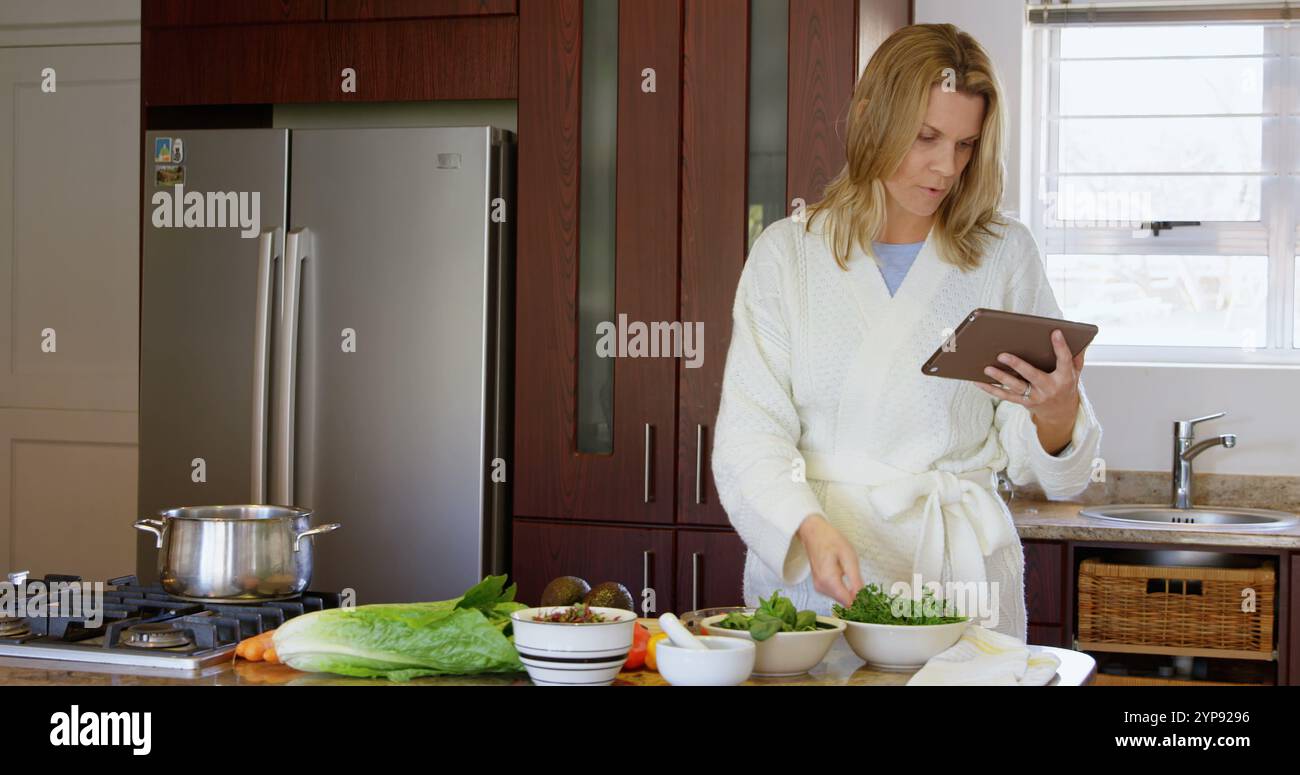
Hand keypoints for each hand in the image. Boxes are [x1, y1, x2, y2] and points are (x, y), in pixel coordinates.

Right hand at [796, 513, 862, 606]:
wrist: (814, 533)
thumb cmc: (831, 540)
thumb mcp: (849, 557)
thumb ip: (855, 580)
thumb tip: (863, 597)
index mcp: (829, 581)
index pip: (849, 603)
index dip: (862, 602)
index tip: (870, 597)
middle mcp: (822, 587)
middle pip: (845, 602)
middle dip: (857, 597)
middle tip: (864, 583)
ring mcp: (819, 587)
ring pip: (841, 599)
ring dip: (850, 593)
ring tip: (854, 578)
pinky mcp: (819, 586)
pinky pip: (835, 594)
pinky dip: (844, 589)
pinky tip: (846, 578)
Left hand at [975, 329, 1083, 448]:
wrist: (1061, 413)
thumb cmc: (1066, 385)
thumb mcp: (1075, 372)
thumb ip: (1076, 357)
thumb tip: (1082, 340)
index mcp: (1064, 378)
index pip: (1064, 361)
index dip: (1060, 347)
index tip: (1055, 332)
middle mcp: (1048, 388)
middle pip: (1031, 375)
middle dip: (1017, 365)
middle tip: (1002, 355)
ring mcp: (1035, 396)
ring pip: (1015, 387)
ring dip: (1000, 378)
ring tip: (986, 368)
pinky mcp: (1023, 402)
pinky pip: (1005, 396)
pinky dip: (990, 389)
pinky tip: (977, 381)